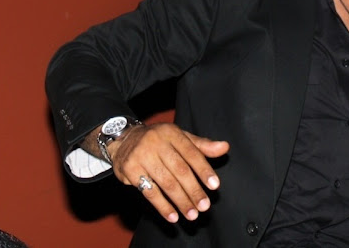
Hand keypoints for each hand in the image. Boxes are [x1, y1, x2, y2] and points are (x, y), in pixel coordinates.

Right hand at [109, 123, 228, 222]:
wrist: (124, 139)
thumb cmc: (159, 140)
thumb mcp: (180, 137)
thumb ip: (202, 145)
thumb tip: (225, 147)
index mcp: (172, 133)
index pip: (192, 153)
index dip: (204, 170)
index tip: (215, 186)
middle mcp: (156, 143)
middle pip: (180, 170)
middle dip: (194, 190)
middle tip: (204, 206)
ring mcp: (142, 156)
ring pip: (166, 182)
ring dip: (180, 201)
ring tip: (191, 214)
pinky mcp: (130, 170)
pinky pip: (149, 192)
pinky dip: (162, 206)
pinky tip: (173, 216)